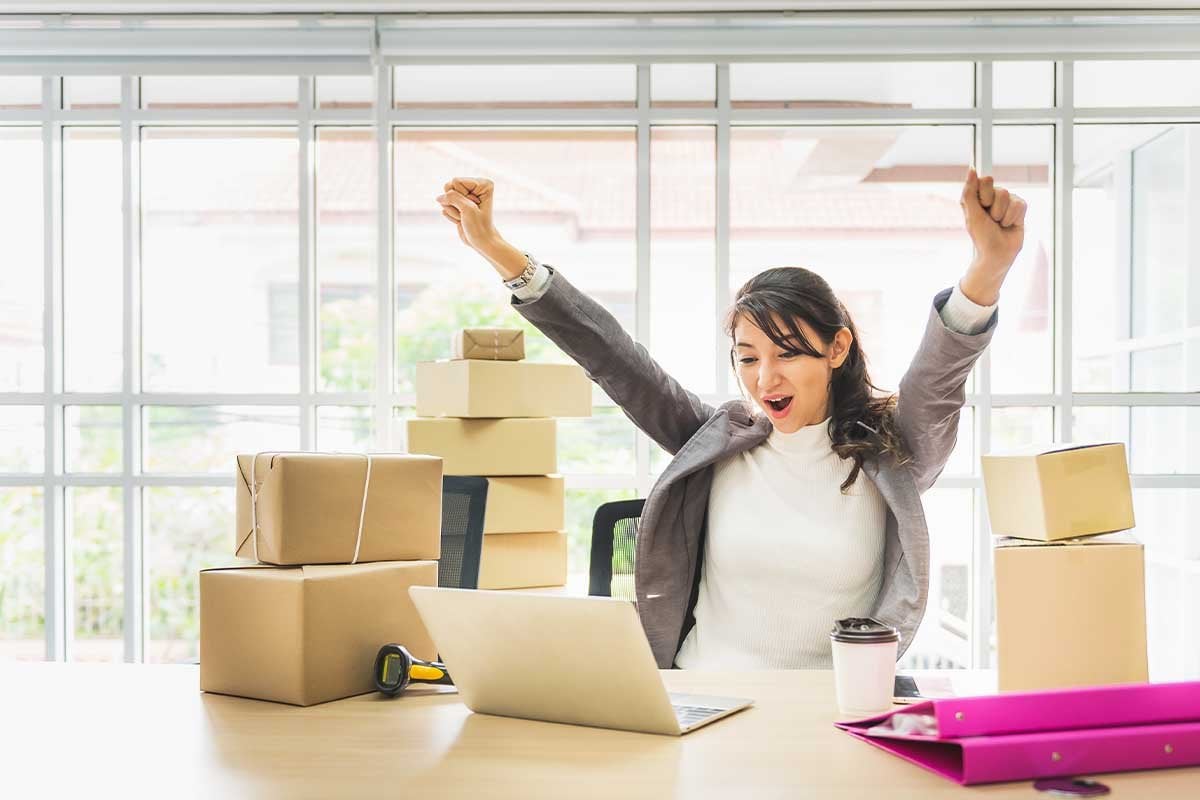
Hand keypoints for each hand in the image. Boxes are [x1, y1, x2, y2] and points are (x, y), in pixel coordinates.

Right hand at [434, 177, 527, 279]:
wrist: (481, 242)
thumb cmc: (479, 226)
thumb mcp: (467, 209)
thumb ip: (451, 197)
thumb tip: (438, 197)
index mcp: (483, 183)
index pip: (456, 181)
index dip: (461, 196)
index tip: (473, 207)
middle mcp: (474, 187)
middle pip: (449, 187)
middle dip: (455, 203)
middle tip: (467, 213)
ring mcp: (465, 196)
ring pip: (445, 197)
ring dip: (453, 210)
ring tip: (464, 217)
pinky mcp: (458, 204)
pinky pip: (445, 206)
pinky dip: (451, 215)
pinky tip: (461, 220)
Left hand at [958, 168, 1027, 304]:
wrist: (997, 254)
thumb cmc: (982, 236)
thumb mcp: (972, 214)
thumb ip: (970, 191)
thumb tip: (972, 169)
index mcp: (978, 195)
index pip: (986, 180)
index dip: (985, 196)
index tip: (982, 208)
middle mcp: (993, 195)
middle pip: (1000, 190)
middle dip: (994, 209)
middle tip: (991, 220)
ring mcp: (1008, 200)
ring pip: (1010, 198)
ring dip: (1003, 216)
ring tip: (999, 224)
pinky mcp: (1020, 208)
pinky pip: (1020, 205)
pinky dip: (1013, 218)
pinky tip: (1009, 225)